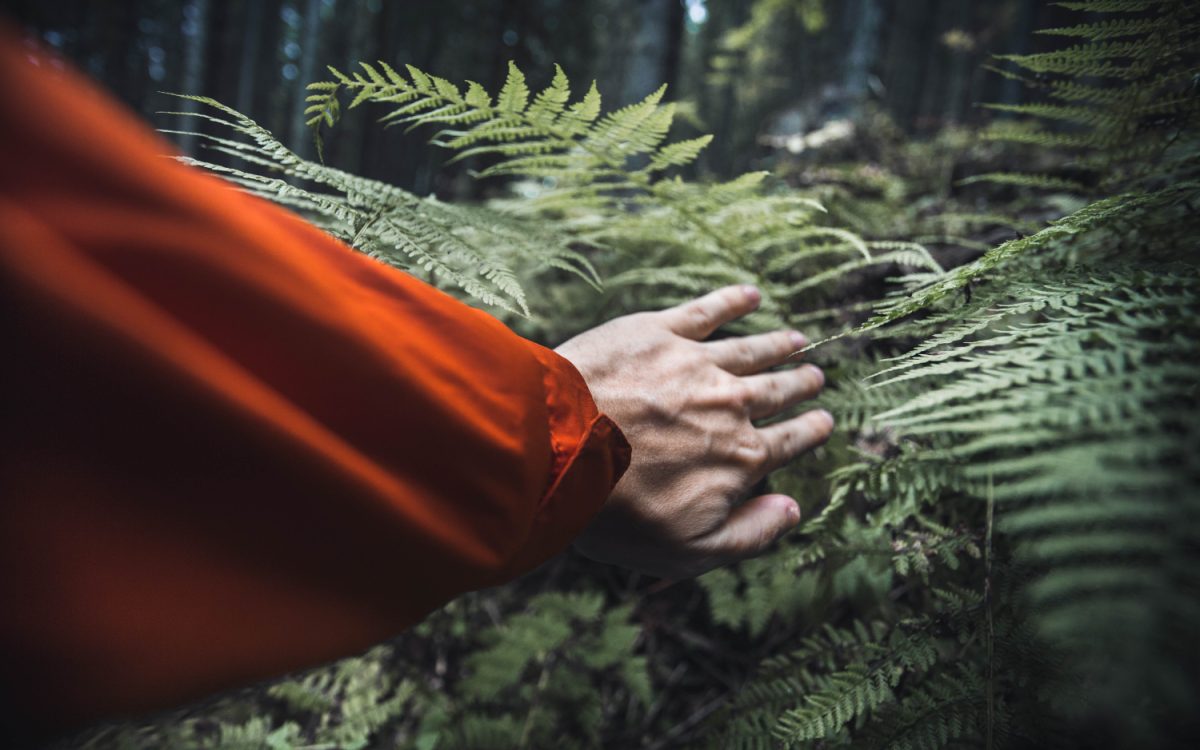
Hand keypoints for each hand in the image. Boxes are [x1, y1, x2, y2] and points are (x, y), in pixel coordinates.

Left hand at [555, 285, 833, 578]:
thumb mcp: (688, 548)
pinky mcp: (658, 332)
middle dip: (799, 384)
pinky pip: (705, 311)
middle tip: (816, 375)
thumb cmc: (618, 510)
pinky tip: (749, 294)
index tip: (824, 421)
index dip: (809, 431)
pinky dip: (732, 302)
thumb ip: (748, 534)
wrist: (561, 449)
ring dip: (777, 344)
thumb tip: (792, 509)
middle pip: (775, 390)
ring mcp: (694, 363)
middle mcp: (729, 404)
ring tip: (796, 340)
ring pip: (750, 350)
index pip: (787, 442)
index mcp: (739, 457)